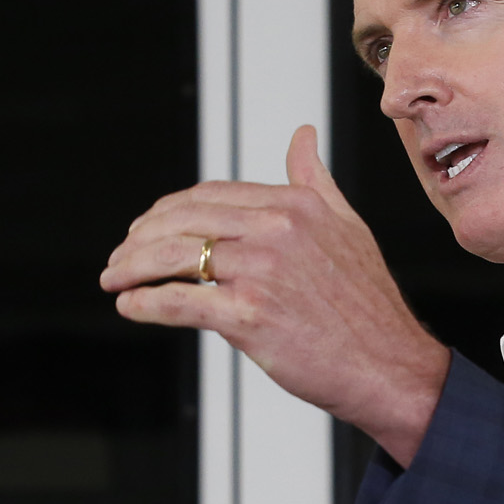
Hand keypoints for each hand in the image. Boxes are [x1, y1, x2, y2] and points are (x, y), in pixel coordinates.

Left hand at [100, 125, 449, 465]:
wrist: (389, 365)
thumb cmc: (368, 305)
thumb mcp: (348, 227)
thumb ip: (316, 180)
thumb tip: (302, 137)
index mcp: (295, 205)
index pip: (209, 195)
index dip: (168, 211)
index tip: (147, 228)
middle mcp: (275, 230)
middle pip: (182, 220)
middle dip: (139, 238)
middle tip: (120, 256)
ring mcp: (260, 272)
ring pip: (172, 257)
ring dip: (131, 268)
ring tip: (114, 280)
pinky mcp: (247, 317)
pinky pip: (178, 302)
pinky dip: (145, 303)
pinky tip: (130, 305)